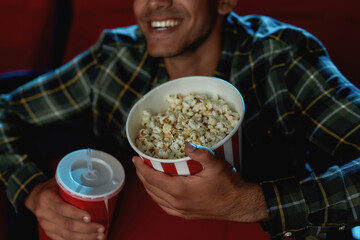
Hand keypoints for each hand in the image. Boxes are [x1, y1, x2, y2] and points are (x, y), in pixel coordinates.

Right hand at [25, 178, 104, 239]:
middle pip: (66, 225)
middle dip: (86, 228)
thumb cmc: (51, 187)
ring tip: (99, 235)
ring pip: (66, 235)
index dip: (76, 214)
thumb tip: (92, 177)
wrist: (34, 197)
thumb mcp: (58, 180)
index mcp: (46, 198)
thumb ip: (71, 181)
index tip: (90, 217)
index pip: (62, 208)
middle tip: (101, 228)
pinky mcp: (49, 232)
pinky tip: (89, 239)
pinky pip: (63, 239)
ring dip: (85, 237)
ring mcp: (46, 225)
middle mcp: (44, 213)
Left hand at [133, 143, 268, 221]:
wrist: (239, 204)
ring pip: (156, 198)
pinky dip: (157, 197)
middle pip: (151, 189)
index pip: (152, 179)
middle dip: (142, 175)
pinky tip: (159, 191)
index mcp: (180, 190)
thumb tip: (186, 144)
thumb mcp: (216, 165)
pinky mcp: (186, 214)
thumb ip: (200, 153)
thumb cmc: (229, 185)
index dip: (141, 168)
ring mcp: (181, 210)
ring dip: (148, 186)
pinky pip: (165, 206)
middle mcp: (177, 202)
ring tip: (146, 174)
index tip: (135, 159)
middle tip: (139, 164)